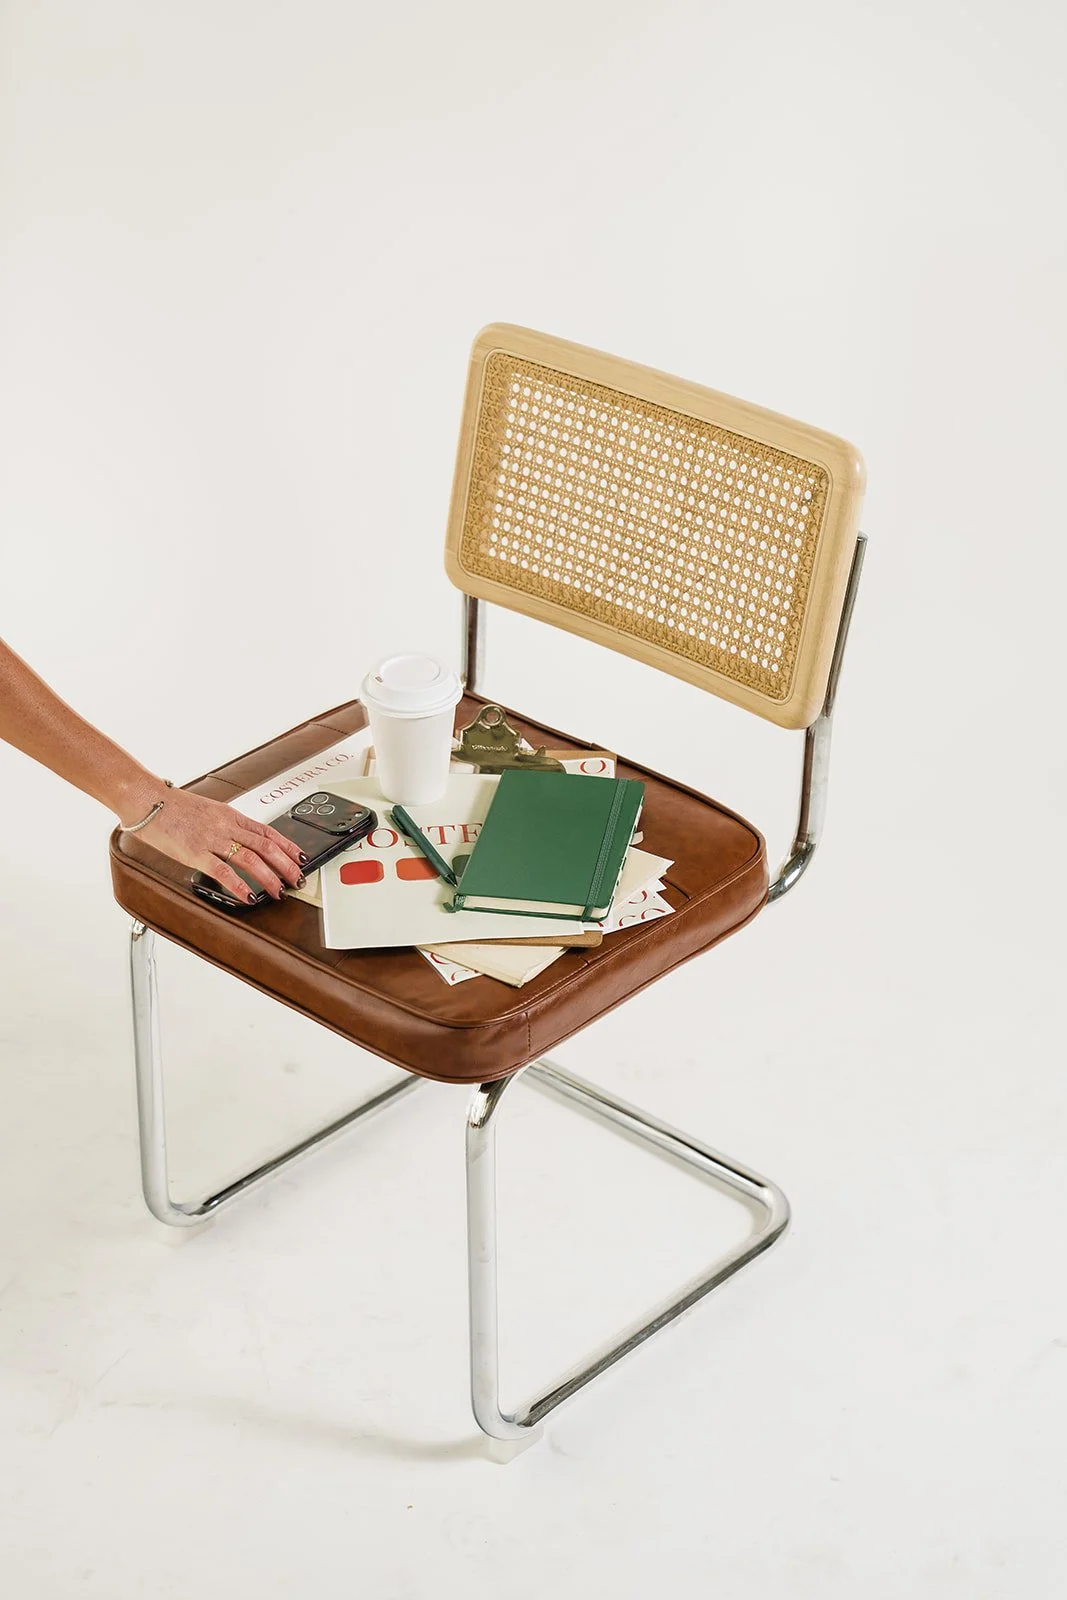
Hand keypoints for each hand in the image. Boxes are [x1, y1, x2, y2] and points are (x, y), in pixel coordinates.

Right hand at [133, 788, 305, 901]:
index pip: (267, 831)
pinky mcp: (195, 852)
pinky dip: (238, 885)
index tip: (301, 857)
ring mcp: (211, 839)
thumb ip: (225, 824)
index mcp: (230, 815)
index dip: (288, 846)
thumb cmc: (172, 806)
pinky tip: (247, 896)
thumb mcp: (207, 810)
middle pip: (266, 846)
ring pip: (250, 858)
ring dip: (268, 877)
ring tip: (278, 892)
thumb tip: (239, 839)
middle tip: (297, 880)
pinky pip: (222, 870)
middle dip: (286, 865)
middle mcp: (225, 826)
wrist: (147, 799)